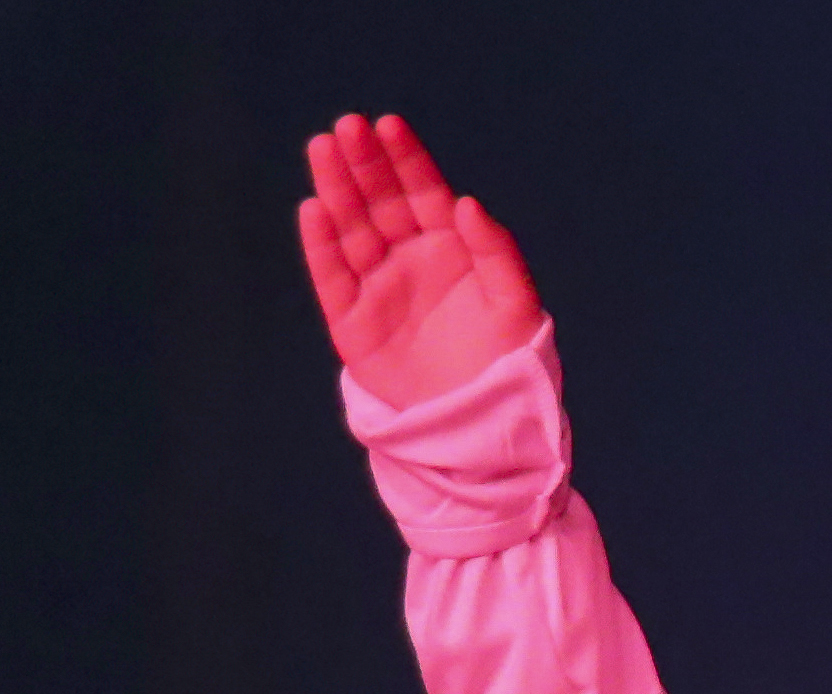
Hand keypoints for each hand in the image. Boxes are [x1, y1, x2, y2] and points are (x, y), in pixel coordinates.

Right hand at [297, 112, 545, 408]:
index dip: (405, 159)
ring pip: (352, 230)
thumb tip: (465, 202)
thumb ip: (495, 252)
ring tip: (323, 150)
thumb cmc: (508, 367)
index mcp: (451, 250)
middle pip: (381, 202)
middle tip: (347, 127)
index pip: (423, 193)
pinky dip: (321, 245)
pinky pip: (332, 278)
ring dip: (336, 190)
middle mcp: (410, 263)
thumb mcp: (516, 306)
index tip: (389, 125)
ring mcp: (378, 290)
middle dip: (365, 164)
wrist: (481, 431)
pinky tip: (314, 209)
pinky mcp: (352, 324)